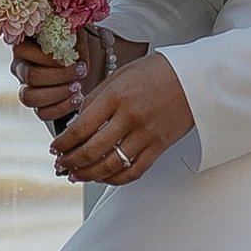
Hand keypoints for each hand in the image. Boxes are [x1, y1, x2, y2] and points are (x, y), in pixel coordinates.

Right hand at [12, 28, 144, 129]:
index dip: (46, 57)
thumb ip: (70, 30)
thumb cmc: (77, 44)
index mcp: (24, 45)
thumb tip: (69, 37)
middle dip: (59, 75)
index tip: (69, 58)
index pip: (24, 51)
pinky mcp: (37, 106)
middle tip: (81, 71)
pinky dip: (62, 108)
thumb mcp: (75, 32)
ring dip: (58, 94)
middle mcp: (20, 67)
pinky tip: (78, 99)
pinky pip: (42, 113)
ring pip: (30, 98)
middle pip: (30, 76)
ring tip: (79, 88)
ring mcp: (26, 88)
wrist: (87, 64)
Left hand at [52, 50, 193, 187]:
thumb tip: (77, 122)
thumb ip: (97, 98)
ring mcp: (146, 134)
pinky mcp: (160, 146)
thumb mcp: (120, 75)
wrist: (195, 77)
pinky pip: (134, 171)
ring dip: (89, 174)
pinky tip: (105, 177)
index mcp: (116, 96)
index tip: (55, 148)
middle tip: (62, 164)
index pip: (81, 128)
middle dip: (71, 161)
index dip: (63, 143)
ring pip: (111, 166)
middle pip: (92, 150)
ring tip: (77, 174)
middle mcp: (130, 117)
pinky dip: (116, 179)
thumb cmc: (159, 72)